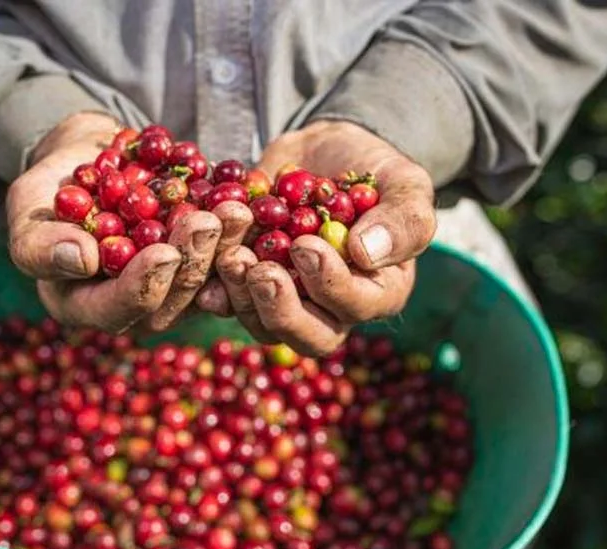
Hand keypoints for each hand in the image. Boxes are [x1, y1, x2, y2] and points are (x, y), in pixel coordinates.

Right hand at [7, 112, 251, 332]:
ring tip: (235, 210)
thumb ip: (41, 243)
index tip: (163, 253)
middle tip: (206, 223)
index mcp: (85, 305)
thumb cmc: (49, 189)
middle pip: (170, 299)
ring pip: (206, 278)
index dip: (142, 285)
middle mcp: (134, 304)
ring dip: (223, 246)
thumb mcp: (28, 209)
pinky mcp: (200, 260)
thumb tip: (82, 260)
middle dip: (191, 262)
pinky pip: (225, 254)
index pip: (116, 309)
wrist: (91, 159)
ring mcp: (172, 284)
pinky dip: (238, 233)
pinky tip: (250, 206)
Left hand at [203, 120, 435, 354]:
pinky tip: (202, 275)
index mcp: (378, 291)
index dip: (329, 284)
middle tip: (260, 270)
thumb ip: (402, 218)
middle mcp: (333, 309)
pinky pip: (231, 303)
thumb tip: (367, 254)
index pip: (356, 306)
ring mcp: (289, 301)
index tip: (306, 245)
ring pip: (264, 325)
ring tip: (230, 257)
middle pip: (309, 336)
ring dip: (243, 297)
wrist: (323, 155)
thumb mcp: (404, 183)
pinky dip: (215, 290)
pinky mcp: (251, 287)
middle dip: (280, 309)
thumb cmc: (374, 171)